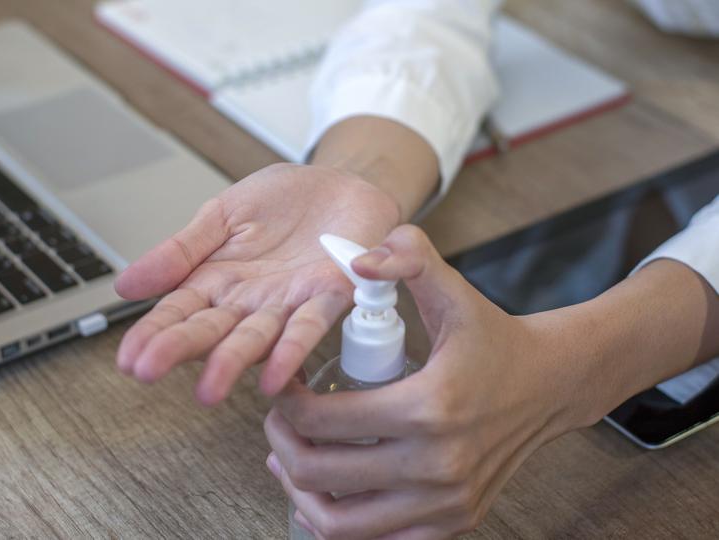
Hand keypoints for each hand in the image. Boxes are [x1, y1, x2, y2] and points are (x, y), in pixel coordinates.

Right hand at [114, 163, 399, 403]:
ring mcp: (288, 302)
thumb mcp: (221, 215)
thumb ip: (180, 251)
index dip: (153, 333)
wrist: (341, 183)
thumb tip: (125, 286)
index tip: (128, 358)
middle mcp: (250, 301)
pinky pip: (309, 326)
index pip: (178, 312)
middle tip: (147, 370)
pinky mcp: (330, 295)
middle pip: (211, 330)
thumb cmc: (284, 201)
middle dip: (180, 350)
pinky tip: (273, 377)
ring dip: (231, 362)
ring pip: (256, 337)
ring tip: (207, 388)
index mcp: (218, 280)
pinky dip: (292, 351)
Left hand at [264, 225, 593, 539]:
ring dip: (299, 491)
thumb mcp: (454, 291)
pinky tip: (329, 491)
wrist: (551, 385)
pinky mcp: (454, 522)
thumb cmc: (496, 340)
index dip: (284, 401)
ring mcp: (446, 502)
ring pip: (339, 523)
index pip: (324, 420)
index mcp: (429, 408)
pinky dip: (340, 523)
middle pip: (320, 473)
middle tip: (278, 419)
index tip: (281, 384)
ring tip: (290, 459)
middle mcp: (437, 466)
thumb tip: (357, 262)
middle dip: (282, 442)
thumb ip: (407, 259)